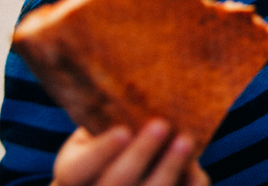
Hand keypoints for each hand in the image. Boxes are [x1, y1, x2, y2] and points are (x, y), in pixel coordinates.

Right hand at [51, 120, 208, 185]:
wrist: (116, 175)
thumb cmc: (108, 143)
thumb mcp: (95, 130)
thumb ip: (106, 118)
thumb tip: (136, 92)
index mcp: (71, 175)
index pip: (77, 170)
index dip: (101, 152)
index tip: (123, 131)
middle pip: (115, 183)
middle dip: (140, 154)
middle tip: (161, 124)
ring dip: (167, 169)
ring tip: (185, 140)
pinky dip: (189, 185)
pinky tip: (196, 167)